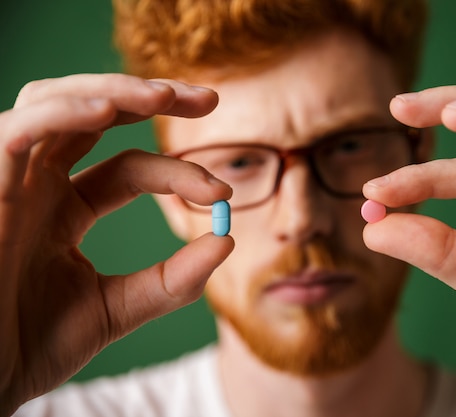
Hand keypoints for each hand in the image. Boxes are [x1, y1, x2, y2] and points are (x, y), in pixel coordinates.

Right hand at [0, 74, 233, 414]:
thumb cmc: (30, 347)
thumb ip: (171, 281)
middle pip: (92, 115)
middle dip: (149, 97)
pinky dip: (61, 112)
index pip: (129, 169)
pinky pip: (17, 130)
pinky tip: (107, 110)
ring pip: (54, 103)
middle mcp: (36, 184)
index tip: (223, 194)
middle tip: (208, 98)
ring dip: (111, 90)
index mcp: (65, 208)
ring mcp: (8, 179)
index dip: (178, 174)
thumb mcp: (117, 309)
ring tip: (165, 94)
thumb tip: (227, 239)